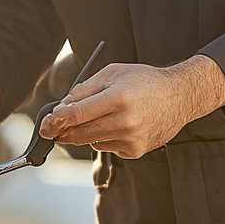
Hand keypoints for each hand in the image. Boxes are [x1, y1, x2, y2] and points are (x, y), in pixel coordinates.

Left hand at [40, 54, 224, 159]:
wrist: (179, 96)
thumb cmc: (145, 81)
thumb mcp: (113, 73)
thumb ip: (84, 89)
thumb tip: (61, 107)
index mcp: (117, 97)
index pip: (76, 115)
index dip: (55, 121)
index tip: (44, 125)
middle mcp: (124, 121)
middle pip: (80, 134)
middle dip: (63, 131)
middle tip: (54, 128)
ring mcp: (131, 138)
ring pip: (92, 142)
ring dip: (87, 132)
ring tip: (104, 115)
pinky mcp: (136, 150)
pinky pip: (108, 147)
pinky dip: (105, 138)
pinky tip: (120, 125)